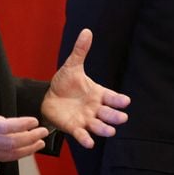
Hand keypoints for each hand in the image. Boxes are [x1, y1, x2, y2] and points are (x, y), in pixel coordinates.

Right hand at [0, 51, 48, 160]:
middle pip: (10, 142)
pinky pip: (2, 158)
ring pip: (8, 153)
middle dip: (29, 137)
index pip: (3, 127)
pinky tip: (26, 150)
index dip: (20, 125)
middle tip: (43, 130)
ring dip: (27, 148)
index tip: (33, 120)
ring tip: (40, 141)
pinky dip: (17, 155)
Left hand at [42, 29, 130, 147]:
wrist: (48, 96)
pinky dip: (86, 139)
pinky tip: (90, 143)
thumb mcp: (72, 66)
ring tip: (110, 131)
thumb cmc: (64, 82)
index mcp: (97, 93)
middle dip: (115, 116)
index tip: (126, 101)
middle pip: (108, 113)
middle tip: (122, 118)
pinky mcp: (75, 127)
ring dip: (105, 129)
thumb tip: (86, 31)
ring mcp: (86, 119)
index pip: (112, 97)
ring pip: (99, 126)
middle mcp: (95, 108)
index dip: (118, 100)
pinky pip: (82, 134)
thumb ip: (80, 51)